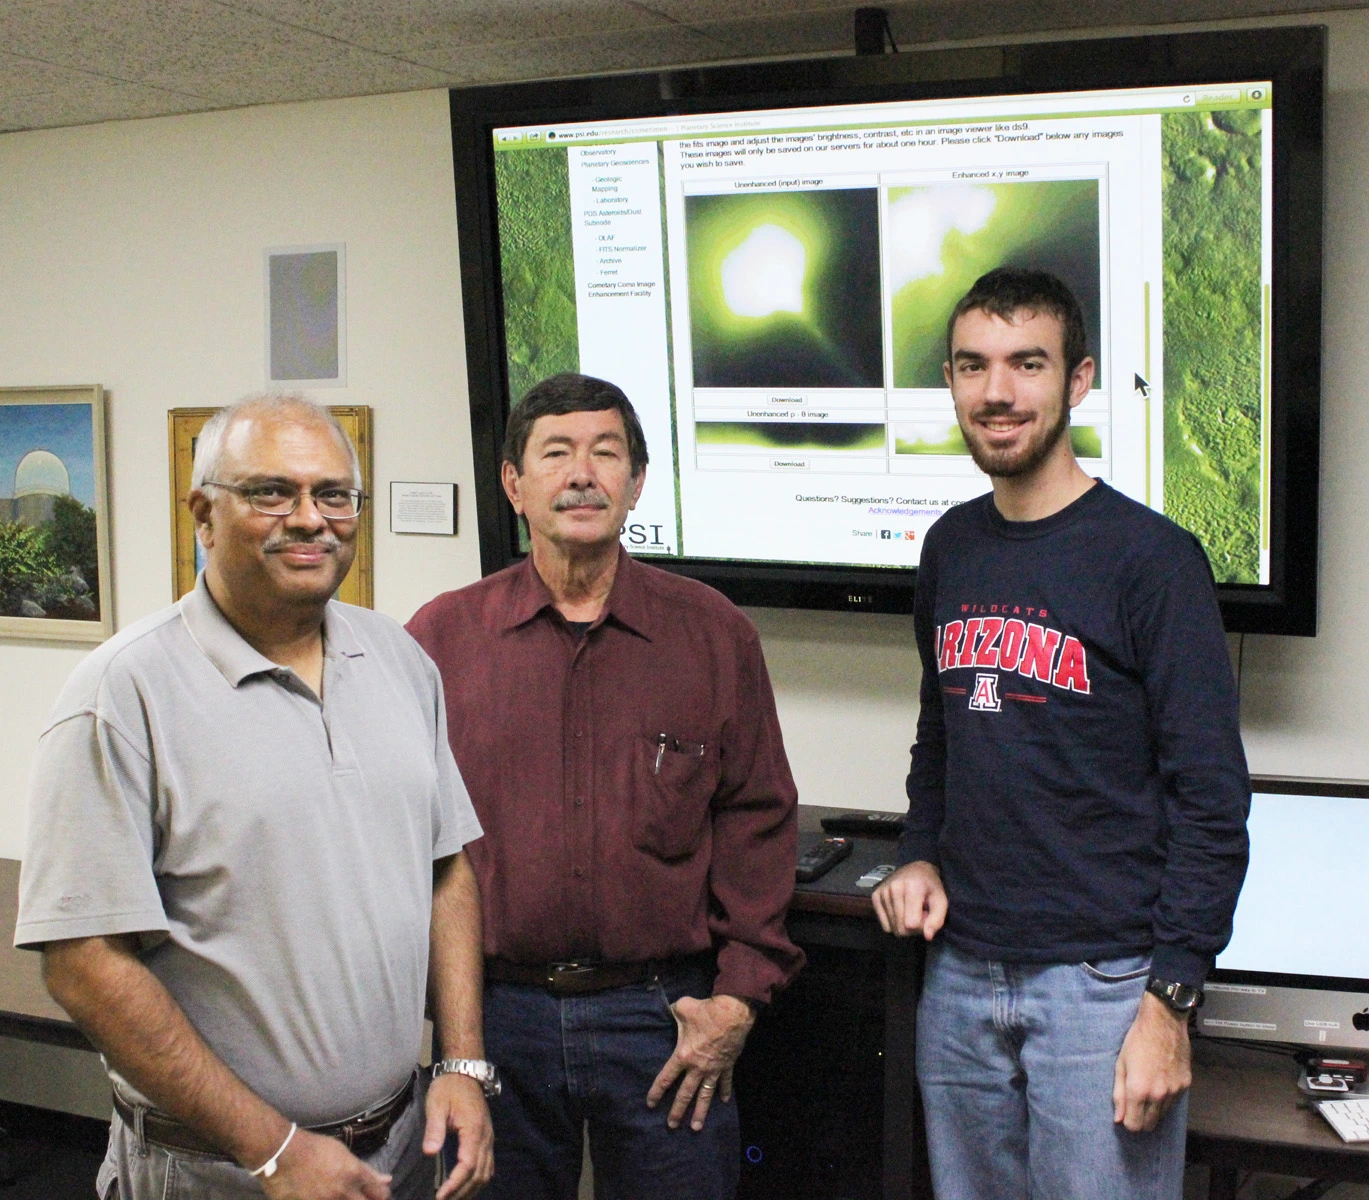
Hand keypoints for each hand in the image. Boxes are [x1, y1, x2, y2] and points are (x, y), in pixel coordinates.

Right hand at [261, 1127, 391, 1199]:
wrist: (283, 1154)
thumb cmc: (315, 1149)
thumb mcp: (344, 1153)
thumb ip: (367, 1171)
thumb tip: (387, 1180)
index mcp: (354, 1174)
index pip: (379, 1193)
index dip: (380, 1195)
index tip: (378, 1195)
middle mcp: (343, 1192)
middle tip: (360, 1196)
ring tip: (341, 1195)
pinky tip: (326, 1197)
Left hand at [424, 1073, 493, 1199]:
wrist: (465, 1072)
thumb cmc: (448, 1088)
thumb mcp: (437, 1105)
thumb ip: (434, 1129)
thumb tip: (429, 1153)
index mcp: (473, 1130)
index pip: (468, 1165)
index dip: (455, 1184)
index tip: (440, 1196)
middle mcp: (486, 1138)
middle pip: (479, 1174)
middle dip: (462, 1192)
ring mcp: (489, 1139)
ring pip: (486, 1173)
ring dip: (471, 1189)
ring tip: (453, 1198)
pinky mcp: (487, 1139)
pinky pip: (487, 1166)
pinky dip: (478, 1181)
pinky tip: (465, 1187)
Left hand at [646, 994, 755, 1130]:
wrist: (732, 1013)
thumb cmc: (705, 1011)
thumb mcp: (682, 1007)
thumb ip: (673, 1011)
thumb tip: (671, 1009)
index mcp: (683, 1055)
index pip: (666, 1077)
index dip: (657, 1091)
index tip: (650, 1104)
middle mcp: (697, 1067)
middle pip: (685, 1094)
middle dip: (677, 1111)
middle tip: (671, 1126)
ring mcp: (714, 1069)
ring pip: (705, 1095)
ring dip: (700, 1112)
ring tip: (695, 1127)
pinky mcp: (728, 1065)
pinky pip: (726, 1082)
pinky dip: (725, 1091)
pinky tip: (724, 1101)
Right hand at [872, 861, 946, 939]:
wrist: (916, 869)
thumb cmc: (931, 886)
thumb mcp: (941, 900)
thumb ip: (937, 919)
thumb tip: (927, 936)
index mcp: (912, 887)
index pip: (911, 924)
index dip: (921, 926)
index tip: (926, 916)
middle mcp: (893, 888)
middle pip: (900, 928)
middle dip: (913, 928)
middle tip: (919, 914)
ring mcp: (882, 892)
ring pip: (892, 928)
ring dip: (903, 925)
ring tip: (910, 912)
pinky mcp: (875, 896)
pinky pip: (884, 925)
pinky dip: (893, 923)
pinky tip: (900, 911)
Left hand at [1112, 991, 1191, 1131]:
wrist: (1164, 1023)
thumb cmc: (1137, 1041)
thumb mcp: (1121, 1064)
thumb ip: (1119, 1094)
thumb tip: (1118, 1118)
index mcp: (1139, 1090)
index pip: (1134, 1125)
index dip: (1128, 1122)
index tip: (1126, 1113)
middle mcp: (1158, 1095)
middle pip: (1149, 1125)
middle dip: (1141, 1120)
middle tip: (1136, 1105)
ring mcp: (1174, 1091)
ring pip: (1163, 1115)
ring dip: (1154, 1109)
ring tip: (1148, 1089)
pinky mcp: (1186, 1085)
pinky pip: (1174, 1102)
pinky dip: (1166, 1098)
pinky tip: (1161, 1081)